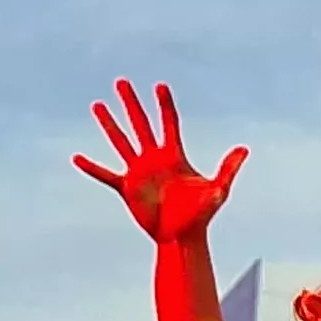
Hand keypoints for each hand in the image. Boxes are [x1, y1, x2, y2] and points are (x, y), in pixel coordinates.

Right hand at [73, 78, 243, 245]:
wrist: (182, 238)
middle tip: (121, 81)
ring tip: (97, 105)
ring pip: (121, 142)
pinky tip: (77, 158)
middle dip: (131, 103)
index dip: (165, 104)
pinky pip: (105, 175)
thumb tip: (244, 149)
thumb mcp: (218, 191)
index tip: (160, 85)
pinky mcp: (128, 189)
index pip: (169, 123)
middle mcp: (154, 159)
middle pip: (141, 124)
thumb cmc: (201, 216)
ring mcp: (139, 173)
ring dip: (109, 124)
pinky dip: (92, 167)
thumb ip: (228, 170)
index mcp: (174, 156)